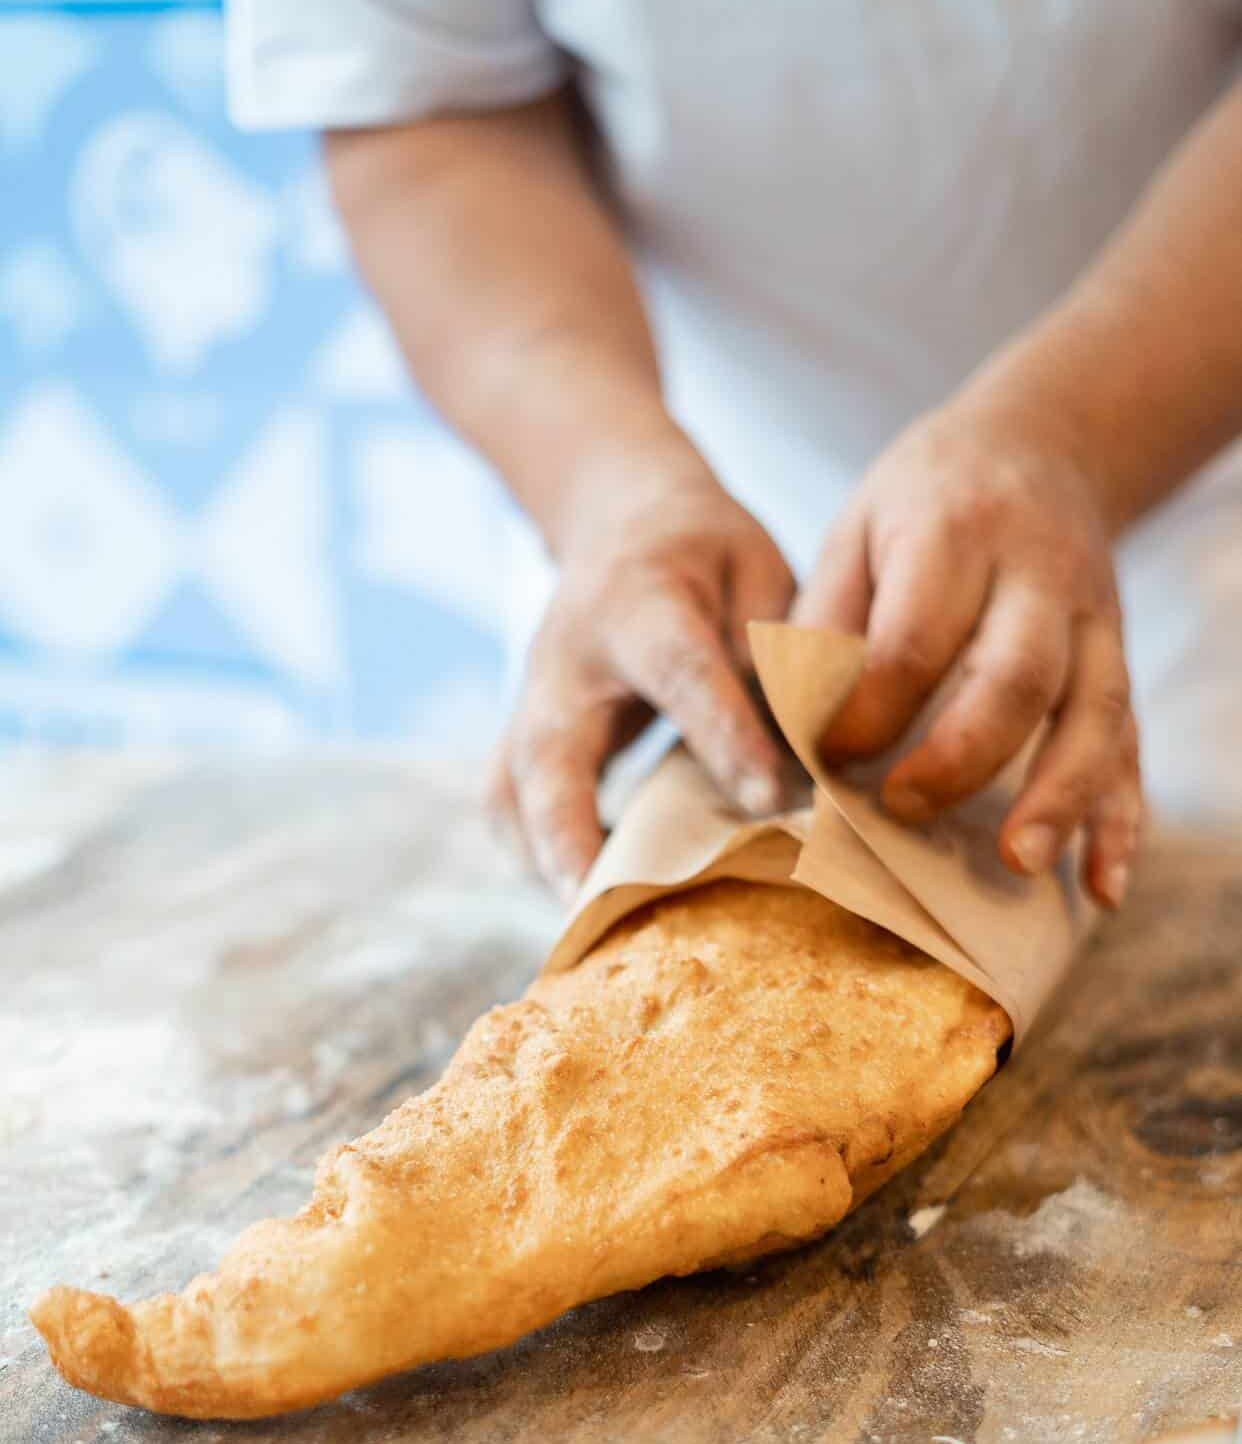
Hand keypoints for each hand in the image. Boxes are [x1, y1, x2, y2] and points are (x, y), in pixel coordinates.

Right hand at [491, 457, 794, 897]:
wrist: (619, 518)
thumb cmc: (705, 556)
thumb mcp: (757, 573)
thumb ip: (775, 650)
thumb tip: (804, 745)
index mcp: (642, 603)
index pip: (681, 674)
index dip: (721, 737)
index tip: (763, 802)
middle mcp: (568, 658)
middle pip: (550, 753)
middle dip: (571, 834)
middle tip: (598, 907)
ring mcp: (533, 701)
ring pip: (512, 791)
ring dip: (545, 861)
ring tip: (593, 926)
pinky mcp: (522, 735)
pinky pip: (510, 805)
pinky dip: (537, 857)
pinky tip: (590, 900)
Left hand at [794, 397, 1142, 909]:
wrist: (1042, 445)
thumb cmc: (923, 507)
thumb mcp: (857, 530)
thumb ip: (826, 620)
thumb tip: (791, 727)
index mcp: (957, 532)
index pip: (917, 635)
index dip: (871, 705)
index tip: (828, 755)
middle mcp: (1040, 576)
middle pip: (1018, 675)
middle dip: (962, 754)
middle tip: (903, 810)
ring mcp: (1095, 622)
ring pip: (1094, 713)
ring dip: (1060, 797)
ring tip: (1018, 864)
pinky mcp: (1118, 663)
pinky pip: (1131, 746)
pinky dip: (1121, 819)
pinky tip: (1102, 886)